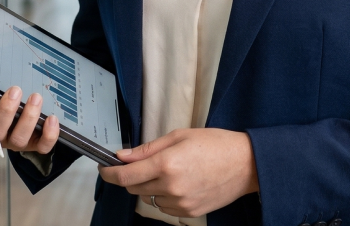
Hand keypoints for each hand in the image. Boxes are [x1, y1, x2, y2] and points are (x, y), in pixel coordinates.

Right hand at [0, 78, 58, 153]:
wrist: (25, 102)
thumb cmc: (1, 90)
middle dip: (5, 111)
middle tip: (15, 90)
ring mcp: (16, 139)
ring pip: (18, 139)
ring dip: (28, 118)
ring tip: (35, 97)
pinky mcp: (36, 142)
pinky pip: (42, 146)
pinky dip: (49, 135)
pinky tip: (52, 118)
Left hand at [99, 128, 258, 219]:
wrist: (244, 164)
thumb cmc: (215, 144)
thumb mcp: (180, 135)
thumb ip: (149, 148)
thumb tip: (124, 156)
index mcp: (167, 163)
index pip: (127, 175)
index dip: (110, 173)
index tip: (105, 168)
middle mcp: (170, 187)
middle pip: (134, 188)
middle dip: (132, 175)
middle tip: (143, 162)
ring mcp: (179, 203)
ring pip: (148, 198)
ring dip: (149, 186)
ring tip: (169, 170)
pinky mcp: (187, 214)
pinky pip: (164, 207)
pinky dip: (164, 196)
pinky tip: (179, 182)